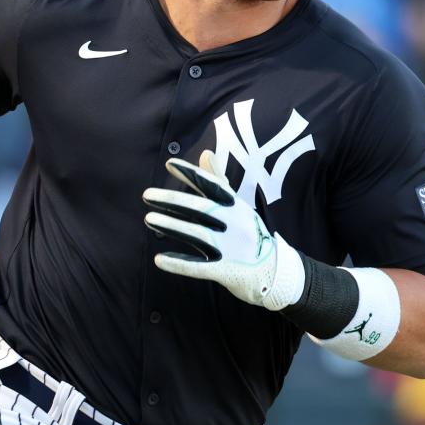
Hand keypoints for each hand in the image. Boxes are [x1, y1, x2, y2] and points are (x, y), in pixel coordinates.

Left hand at [142, 150, 303, 311]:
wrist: (276, 271)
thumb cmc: (250, 234)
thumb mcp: (238, 206)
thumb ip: (218, 182)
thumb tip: (205, 153)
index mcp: (237, 207)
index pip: (212, 186)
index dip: (191, 174)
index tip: (170, 164)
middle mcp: (235, 224)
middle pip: (200, 209)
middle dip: (172, 200)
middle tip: (147, 195)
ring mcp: (231, 248)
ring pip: (197, 234)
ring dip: (171, 226)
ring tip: (149, 219)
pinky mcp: (227, 271)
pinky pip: (198, 267)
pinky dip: (179, 263)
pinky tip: (160, 260)